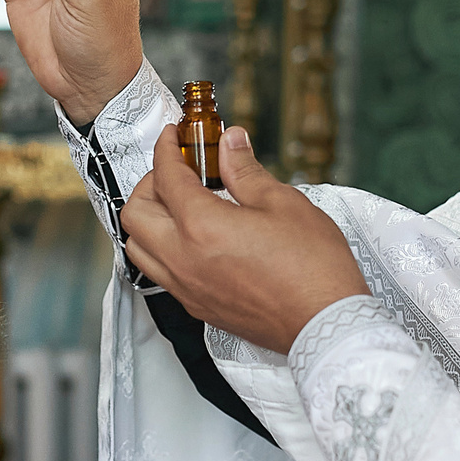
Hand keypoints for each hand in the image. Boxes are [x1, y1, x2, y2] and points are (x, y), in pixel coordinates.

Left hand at [121, 125, 368, 352]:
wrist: (324, 324)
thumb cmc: (313, 267)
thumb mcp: (283, 204)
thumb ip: (246, 171)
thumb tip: (230, 144)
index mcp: (201, 226)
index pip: (165, 177)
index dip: (167, 148)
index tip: (175, 136)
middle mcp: (183, 260)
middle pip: (135, 214)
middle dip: (150, 184)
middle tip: (178, 171)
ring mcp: (187, 288)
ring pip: (139, 249)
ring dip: (149, 220)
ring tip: (180, 205)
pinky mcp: (197, 307)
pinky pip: (160, 274)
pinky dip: (163, 250)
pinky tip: (194, 239)